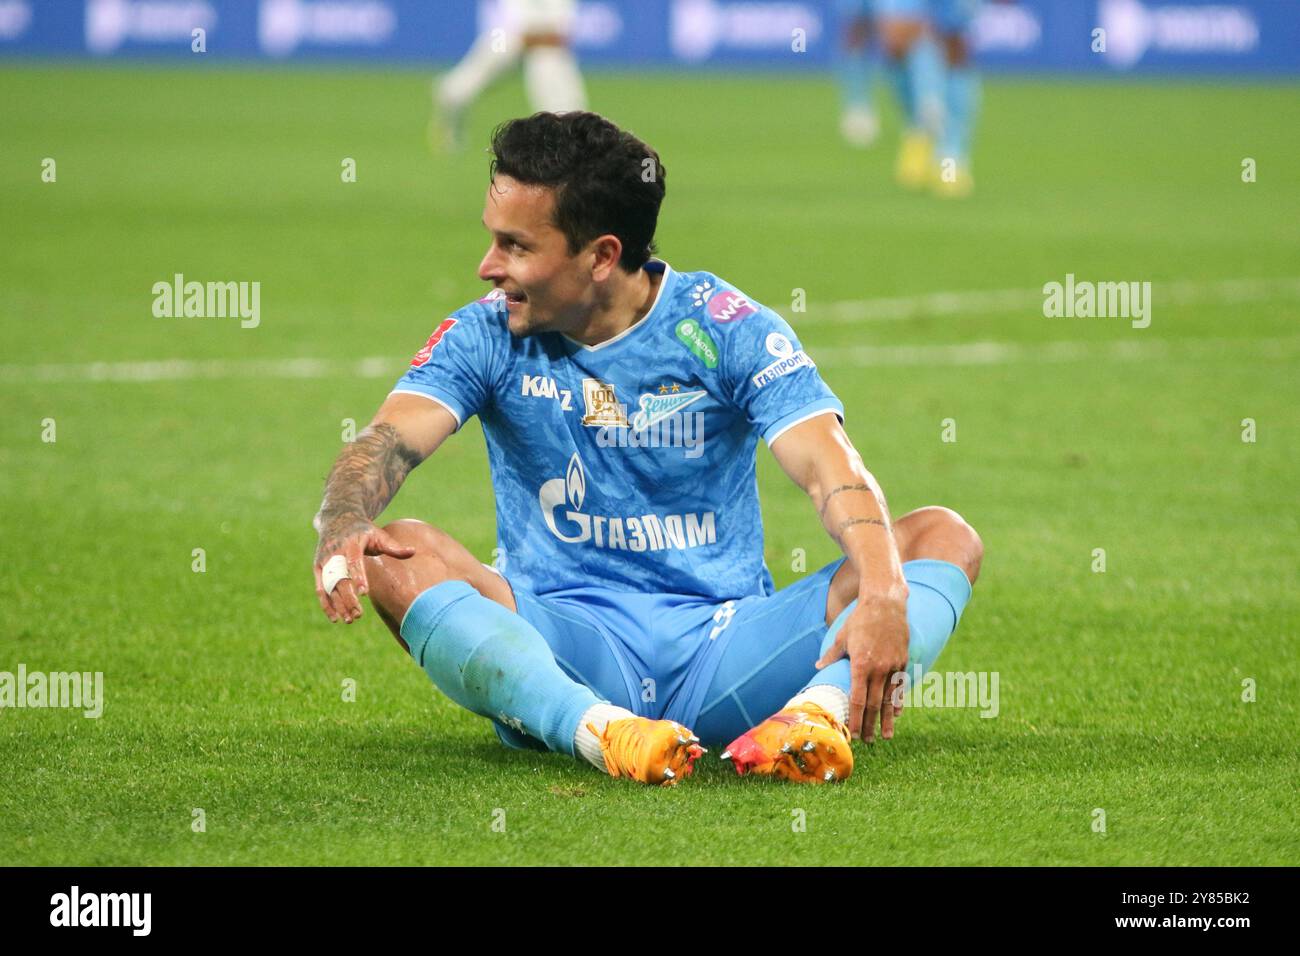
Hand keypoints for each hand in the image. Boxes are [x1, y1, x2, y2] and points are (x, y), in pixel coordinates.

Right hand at [313, 515, 414, 623]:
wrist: (337, 519)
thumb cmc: (362, 530)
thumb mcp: (378, 534)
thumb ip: (393, 546)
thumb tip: (413, 552)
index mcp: (350, 543)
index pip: (353, 561)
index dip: (358, 576)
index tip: (364, 593)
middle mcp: (334, 552)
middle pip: (340, 578)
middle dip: (348, 598)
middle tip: (359, 614)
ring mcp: (324, 561)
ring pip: (329, 586)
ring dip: (338, 605)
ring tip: (350, 620)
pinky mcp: (318, 568)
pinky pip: (320, 589)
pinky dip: (326, 604)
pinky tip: (335, 618)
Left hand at [815, 587, 909, 741]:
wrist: (886, 603)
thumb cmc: (860, 619)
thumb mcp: (842, 637)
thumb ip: (832, 656)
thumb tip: (818, 667)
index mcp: (860, 665)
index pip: (857, 699)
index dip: (854, 718)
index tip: (852, 732)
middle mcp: (878, 669)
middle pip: (873, 704)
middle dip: (869, 725)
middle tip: (867, 741)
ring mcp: (893, 666)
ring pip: (889, 699)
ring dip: (887, 720)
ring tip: (886, 737)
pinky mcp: (903, 661)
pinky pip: (900, 687)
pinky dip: (898, 702)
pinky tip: (896, 714)